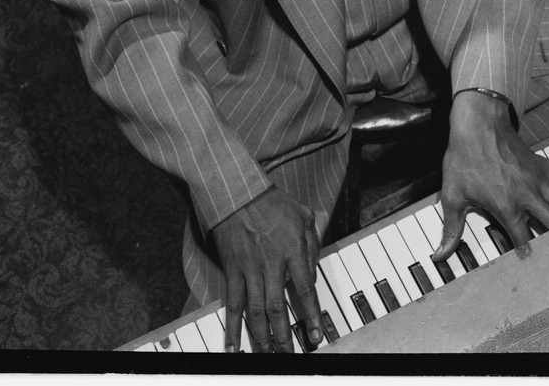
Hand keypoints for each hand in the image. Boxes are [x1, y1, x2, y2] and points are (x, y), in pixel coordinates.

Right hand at [211, 186, 323, 352]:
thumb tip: (313, 272)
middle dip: (284, 337)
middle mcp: (272, 263)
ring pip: (256, 312)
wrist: (237, 191)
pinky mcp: (232, 270)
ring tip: (268, 356)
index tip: (315, 336)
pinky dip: (233, 327)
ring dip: (262, 338)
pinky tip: (233, 346)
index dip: (311, 316)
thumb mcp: (304, 215)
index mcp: (293, 249)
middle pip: (278, 308)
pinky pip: (233, 303)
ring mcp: (249, 269)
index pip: (306, 290)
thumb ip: (313, 243)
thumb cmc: (273, 201)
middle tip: (289, 356)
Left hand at [432, 90, 548, 261]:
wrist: (478, 123)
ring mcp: (539, 179)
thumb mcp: (453, 195)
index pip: (521, 238)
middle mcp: (528, 196)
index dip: (526, 252)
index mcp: (507, 207)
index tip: (532, 264)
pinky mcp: (542, 163)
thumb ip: (451, 228)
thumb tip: (440, 254)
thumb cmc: (464, 157)